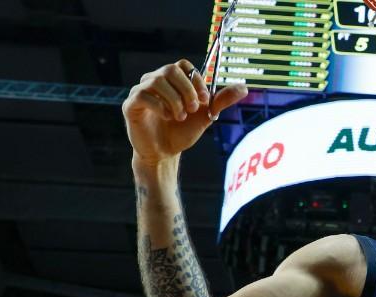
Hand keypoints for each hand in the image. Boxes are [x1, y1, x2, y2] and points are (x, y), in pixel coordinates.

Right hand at [122, 59, 247, 165]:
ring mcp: (141, 91)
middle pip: (170, 69)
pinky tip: (167, 118)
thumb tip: (244, 88)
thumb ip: (222, 100)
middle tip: (193, 109)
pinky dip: (159, 106)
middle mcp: (155, 80)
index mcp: (172, 79)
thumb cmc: (183, 131)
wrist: (166, 153)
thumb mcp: (206, 115)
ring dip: (175, 100)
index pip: (184, 65)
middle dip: (187, 89)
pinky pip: (142, 95)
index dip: (197, 81)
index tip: (206, 101)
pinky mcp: (131, 105)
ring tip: (180, 117)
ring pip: (157, 80)